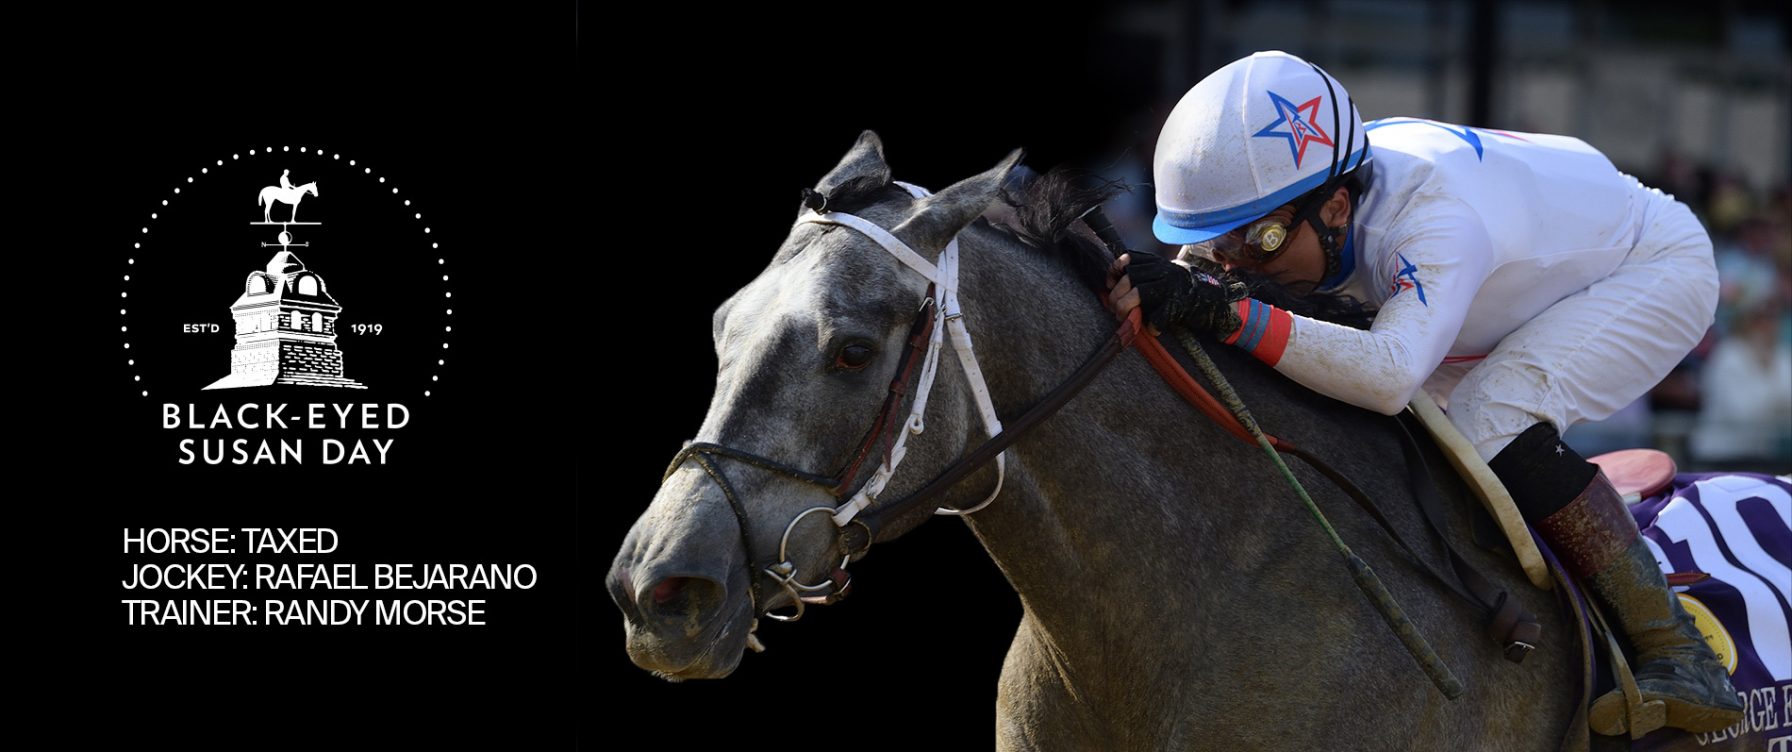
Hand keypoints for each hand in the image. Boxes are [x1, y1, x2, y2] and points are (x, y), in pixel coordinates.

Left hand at [1107, 251, 1247, 335]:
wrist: (1214, 299)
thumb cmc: (1181, 291)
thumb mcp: (1162, 276)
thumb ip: (1142, 276)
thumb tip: (1112, 290)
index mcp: (1157, 263)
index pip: (1128, 258)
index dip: (1115, 270)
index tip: (1110, 284)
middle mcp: (1163, 271)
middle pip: (1129, 278)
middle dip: (1116, 296)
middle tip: (1115, 310)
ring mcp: (1171, 286)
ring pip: (1139, 293)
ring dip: (1126, 307)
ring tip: (1125, 319)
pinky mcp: (1179, 304)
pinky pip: (1159, 315)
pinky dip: (1152, 325)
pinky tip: (1152, 329)